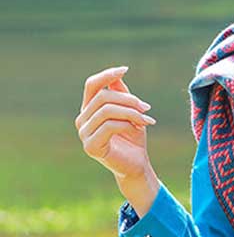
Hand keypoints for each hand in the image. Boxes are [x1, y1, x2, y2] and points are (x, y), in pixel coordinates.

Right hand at [74, 65, 156, 180]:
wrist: (137, 166)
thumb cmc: (133, 140)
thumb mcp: (130, 113)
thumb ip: (121, 95)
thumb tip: (118, 75)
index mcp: (89, 110)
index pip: (92, 85)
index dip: (107, 75)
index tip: (125, 69)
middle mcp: (82, 120)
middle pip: (103, 97)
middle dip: (128, 100)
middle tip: (147, 108)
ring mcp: (84, 134)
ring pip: (107, 110)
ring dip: (131, 112)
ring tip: (147, 120)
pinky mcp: (91, 146)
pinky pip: (109, 126)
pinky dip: (127, 124)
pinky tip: (138, 129)